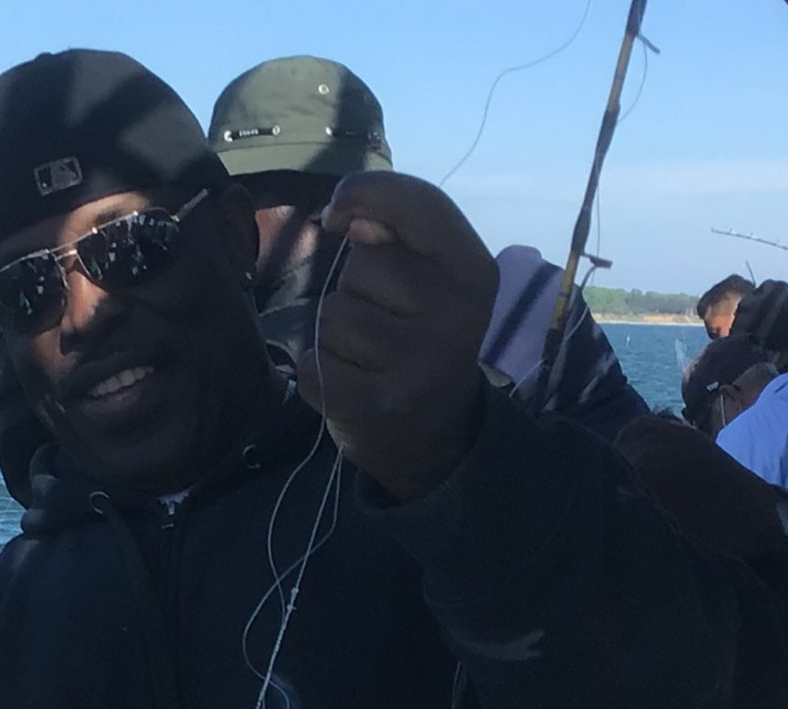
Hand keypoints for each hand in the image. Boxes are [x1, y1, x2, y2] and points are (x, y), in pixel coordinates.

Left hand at [297, 172, 497, 500]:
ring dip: (338, 334)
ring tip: (373, 358)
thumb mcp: (435, 274)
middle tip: (388, 321)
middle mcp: (454, 317)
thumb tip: (351, 219)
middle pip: (362, 263)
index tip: (339, 214)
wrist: (436, 436)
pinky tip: (354, 385)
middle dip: (359, 285)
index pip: (417, 203)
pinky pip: (313, 362)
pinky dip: (320, 372)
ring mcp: (415, 365)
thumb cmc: (423, 334)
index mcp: (474, 274)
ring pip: (333, 315)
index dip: (365, 193)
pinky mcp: (374, 406)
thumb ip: (400, 230)